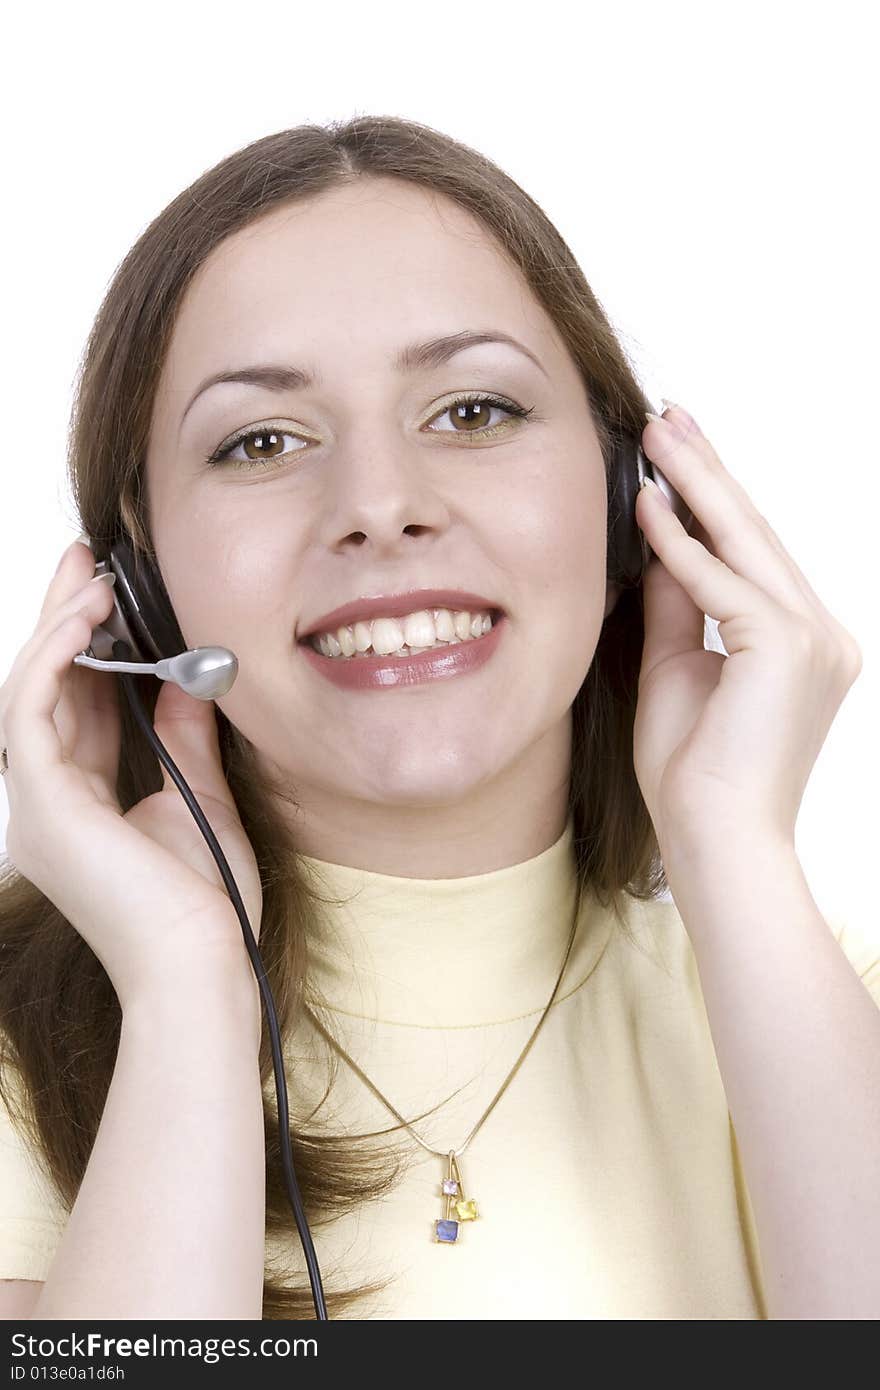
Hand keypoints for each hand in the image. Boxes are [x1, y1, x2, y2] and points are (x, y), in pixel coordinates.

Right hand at [0, 537, 263, 1012]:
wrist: (203, 965)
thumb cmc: (205, 904)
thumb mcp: (200, 796)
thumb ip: (184, 736)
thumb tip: (188, 674)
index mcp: (82, 805)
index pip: (76, 709)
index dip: (89, 649)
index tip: (112, 596)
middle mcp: (50, 803)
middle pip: (45, 692)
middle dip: (63, 622)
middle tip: (85, 560)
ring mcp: (39, 807)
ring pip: (28, 693)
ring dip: (57, 628)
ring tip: (89, 576)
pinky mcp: (44, 806)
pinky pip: (30, 713)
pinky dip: (52, 659)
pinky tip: (81, 619)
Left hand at [632, 402, 861, 855]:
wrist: (714, 841)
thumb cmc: (694, 773)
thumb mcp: (677, 668)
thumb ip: (676, 604)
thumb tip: (660, 541)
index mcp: (805, 643)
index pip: (753, 554)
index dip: (714, 499)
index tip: (675, 453)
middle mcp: (823, 633)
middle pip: (756, 534)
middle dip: (707, 470)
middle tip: (668, 416)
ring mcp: (815, 638)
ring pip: (747, 543)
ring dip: (696, 484)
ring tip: (656, 434)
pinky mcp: (788, 648)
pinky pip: (722, 583)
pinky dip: (681, 544)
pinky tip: (646, 505)